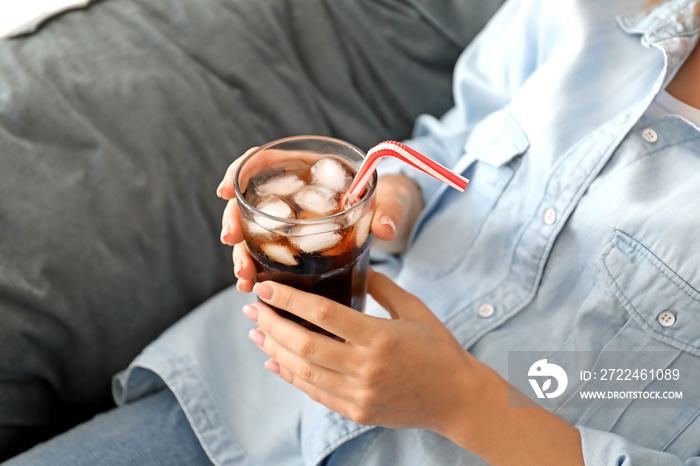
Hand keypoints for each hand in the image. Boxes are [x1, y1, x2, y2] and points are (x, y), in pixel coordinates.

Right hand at [217, 151, 423, 291]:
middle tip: (232, 244)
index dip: (241, 172)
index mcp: (311, 168)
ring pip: (255, 229)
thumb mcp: (390, 201)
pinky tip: (253, 285)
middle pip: (252, 199)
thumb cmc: (389, 199)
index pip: (265, 161)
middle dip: (235, 222)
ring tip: (244, 279)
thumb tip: (385, 228)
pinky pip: (267, 250)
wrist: (391, 217)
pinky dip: (257, 267)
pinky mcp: (293, 240)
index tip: (226, 191)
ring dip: (243, 253)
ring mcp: (291, 216)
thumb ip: (389, 211)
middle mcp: (294, 191)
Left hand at [243, 270, 584, 464]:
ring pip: (303, 371)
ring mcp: (359, 394)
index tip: (266, 287)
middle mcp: (366, 368)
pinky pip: (314, 393)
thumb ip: (383, 286)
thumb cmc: (439, 349)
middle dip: (272, 323)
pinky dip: (290, 376)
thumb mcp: (415, 309)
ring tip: (257, 331)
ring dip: (275, 349)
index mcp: (381, 337)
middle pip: (304, 344)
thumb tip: (355, 263)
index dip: (289, 300)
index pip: (323, 314)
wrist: (458, 399)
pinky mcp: (356, 412)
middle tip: (252, 308)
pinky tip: (275, 360)